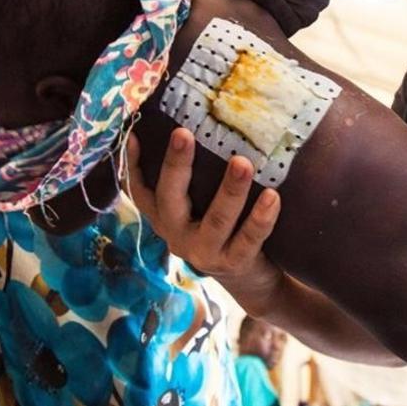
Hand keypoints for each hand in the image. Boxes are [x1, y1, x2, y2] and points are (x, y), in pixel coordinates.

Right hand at [125, 128, 283, 293]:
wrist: (252, 282)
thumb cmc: (226, 230)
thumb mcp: (202, 206)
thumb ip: (197, 178)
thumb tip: (204, 124)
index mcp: (166, 217)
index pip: (140, 190)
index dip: (134, 163)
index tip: (135, 133)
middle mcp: (177, 235)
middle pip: (171, 198)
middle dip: (177, 164)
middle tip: (184, 133)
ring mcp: (204, 252)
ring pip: (216, 219)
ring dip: (230, 190)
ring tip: (242, 163)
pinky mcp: (234, 264)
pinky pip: (248, 238)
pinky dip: (260, 217)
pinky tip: (273, 197)